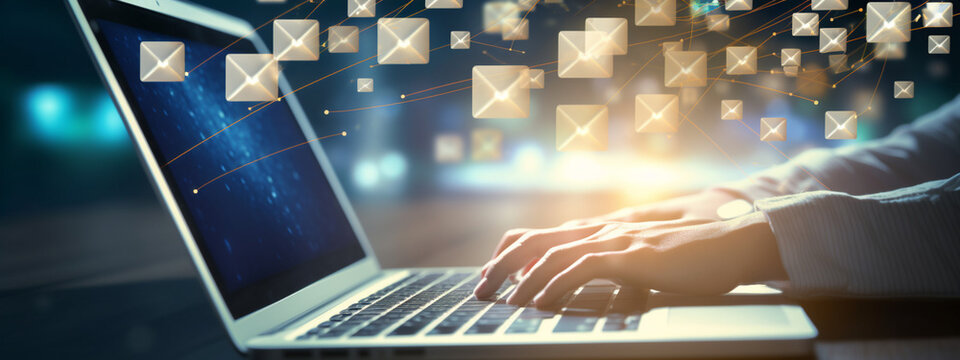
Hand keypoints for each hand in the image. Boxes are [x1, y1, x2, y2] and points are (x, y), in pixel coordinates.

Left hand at [483, 189, 745, 280]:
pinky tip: (543, 302)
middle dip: (501, 265)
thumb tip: (594, 288)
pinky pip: (584, 267)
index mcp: (601, 231)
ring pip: (552, 252)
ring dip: (522, 277)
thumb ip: (616, 269)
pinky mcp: (632, 255)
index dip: (510, 253)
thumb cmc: (694, 255)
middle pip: (536, 240)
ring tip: (504, 300)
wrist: (734, 240)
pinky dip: (557, 283)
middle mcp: (601, 230)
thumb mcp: (644, 262)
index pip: (541, 235)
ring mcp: (616, 240)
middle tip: (479, 289)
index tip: (490, 274)